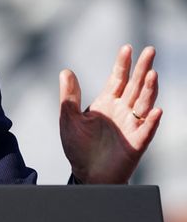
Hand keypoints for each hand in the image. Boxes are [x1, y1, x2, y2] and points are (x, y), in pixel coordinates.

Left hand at [59, 45, 161, 183]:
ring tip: (152, 74)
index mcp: (106, 103)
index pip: (117, 79)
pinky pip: (146, 131)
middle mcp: (122, 111)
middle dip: (142, 69)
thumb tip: (66, 71)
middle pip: (135, 86)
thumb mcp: (69, 118)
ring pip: (144, 104)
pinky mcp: (136, 144)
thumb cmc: (79, 146)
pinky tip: (156, 111)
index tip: (127, 48)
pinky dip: (151, 121)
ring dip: (149, 90)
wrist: (86, 173)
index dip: (122, 64)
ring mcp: (131, 126)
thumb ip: (69, 96)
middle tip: (150, 51)